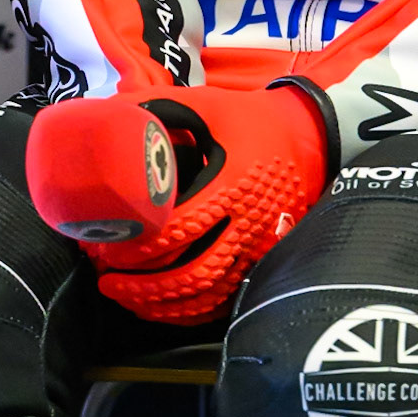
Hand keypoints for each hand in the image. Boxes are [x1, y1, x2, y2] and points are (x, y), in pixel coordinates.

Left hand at [27, 81, 332, 323]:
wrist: (310, 135)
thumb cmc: (251, 119)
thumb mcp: (206, 105)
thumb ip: (156, 110)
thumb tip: (106, 113)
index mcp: (230, 186)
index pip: (179, 230)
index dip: (139, 247)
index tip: (107, 247)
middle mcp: (246, 224)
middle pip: (190, 274)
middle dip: (142, 285)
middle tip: (107, 279)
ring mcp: (257, 248)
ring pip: (206, 295)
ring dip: (162, 304)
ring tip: (125, 297)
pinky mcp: (262, 261)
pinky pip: (224, 300)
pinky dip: (189, 311)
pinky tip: (161, 307)